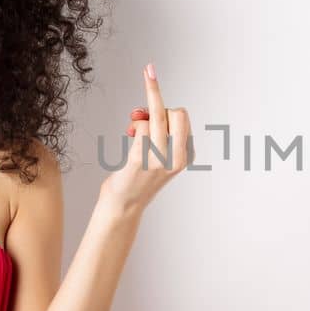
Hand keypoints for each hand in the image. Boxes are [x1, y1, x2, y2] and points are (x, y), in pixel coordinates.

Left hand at [100, 62, 190, 213]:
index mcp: (185, 157)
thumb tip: (142, 110)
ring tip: (131, 129)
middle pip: (177, 114)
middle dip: (158, 105)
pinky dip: (134, 126)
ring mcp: (159, 160)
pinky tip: (129, 134)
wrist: (124, 205)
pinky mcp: (140, 159)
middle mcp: (176, 159)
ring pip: (156, 116)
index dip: (168, 111)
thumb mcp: (159, 155)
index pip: (184, 119)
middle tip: (142, 114)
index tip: (154, 116)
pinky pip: (140, 126)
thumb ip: (157, 132)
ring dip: (140, 117)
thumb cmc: (138, 177)